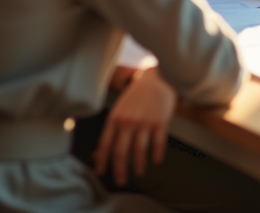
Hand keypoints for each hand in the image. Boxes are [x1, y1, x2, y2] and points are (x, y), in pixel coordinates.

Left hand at [94, 66, 175, 186]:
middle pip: (121, 152)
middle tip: (120, 181)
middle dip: (119, 170)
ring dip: (138, 166)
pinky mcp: (161, 122)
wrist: (159, 78)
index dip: (102, 161)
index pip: (105, 144)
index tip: (101, 173)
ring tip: (139, 173)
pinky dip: (157, 155)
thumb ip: (110, 132)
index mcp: (115, 118)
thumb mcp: (119, 110)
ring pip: (139, 151)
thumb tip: (97, 155)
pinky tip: (156, 161)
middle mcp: (128, 122)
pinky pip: (158, 144)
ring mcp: (145, 122)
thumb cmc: (137, 96)